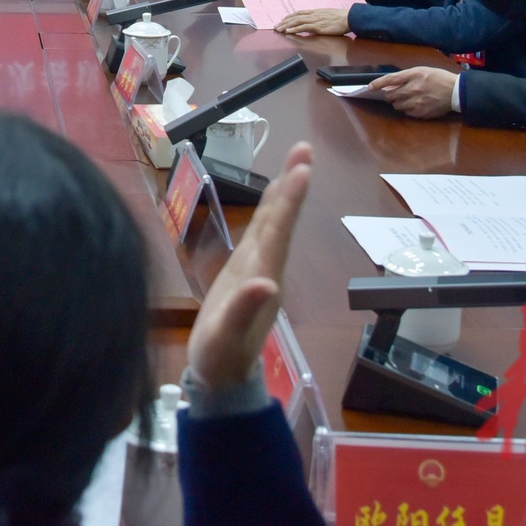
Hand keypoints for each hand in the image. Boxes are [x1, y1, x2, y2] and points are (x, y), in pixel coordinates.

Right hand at [188, 143, 312, 389]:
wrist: (223, 377)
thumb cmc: (221, 358)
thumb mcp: (227, 338)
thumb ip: (244, 311)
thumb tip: (266, 283)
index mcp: (262, 277)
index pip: (279, 232)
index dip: (290, 200)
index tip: (303, 168)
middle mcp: (266, 268)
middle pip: (282, 220)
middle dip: (293, 184)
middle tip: (305, 148)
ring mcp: (259, 269)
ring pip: (275, 222)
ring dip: (286, 191)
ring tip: (297, 161)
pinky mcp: (248, 271)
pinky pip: (263, 231)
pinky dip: (271, 209)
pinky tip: (274, 197)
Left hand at [275, 7, 350, 36]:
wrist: (348, 18)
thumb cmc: (341, 17)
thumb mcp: (328, 15)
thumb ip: (320, 17)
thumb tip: (316, 22)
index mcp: (316, 11)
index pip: (299, 12)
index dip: (290, 16)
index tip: (283, 19)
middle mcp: (313, 15)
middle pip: (295, 17)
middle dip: (284, 22)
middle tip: (276, 26)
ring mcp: (315, 20)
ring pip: (296, 21)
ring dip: (286, 26)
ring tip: (278, 29)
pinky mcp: (317, 27)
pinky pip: (303, 27)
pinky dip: (294, 29)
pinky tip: (288, 31)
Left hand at [364, 67, 458, 118]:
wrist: (455, 91)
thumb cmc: (438, 78)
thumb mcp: (422, 71)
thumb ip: (406, 77)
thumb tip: (390, 85)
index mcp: (413, 75)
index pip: (390, 79)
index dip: (377, 84)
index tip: (368, 87)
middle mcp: (413, 89)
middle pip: (391, 96)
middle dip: (390, 95)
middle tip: (396, 94)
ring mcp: (417, 102)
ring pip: (397, 106)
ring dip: (398, 103)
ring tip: (408, 99)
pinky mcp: (421, 112)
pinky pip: (407, 113)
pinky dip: (407, 109)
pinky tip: (415, 104)